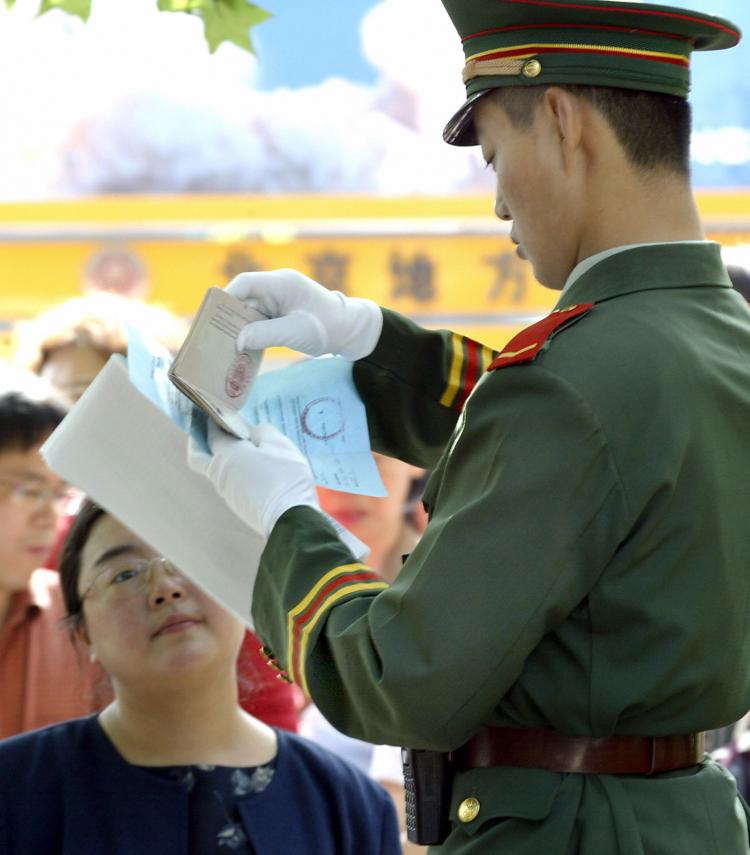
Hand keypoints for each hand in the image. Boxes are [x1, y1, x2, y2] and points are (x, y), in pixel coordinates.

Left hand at [188, 421, 318, 537]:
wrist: (291, 520)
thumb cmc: (284, 477)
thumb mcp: (279, 445)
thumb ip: (263, 432)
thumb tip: (253, 433)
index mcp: (225, 455)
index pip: (209, 433)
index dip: (212, 419)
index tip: (217, 409)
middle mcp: (219, 474)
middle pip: (198, 456)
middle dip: (200, 440)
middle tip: (211, 428)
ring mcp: (227, 493)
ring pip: (216, 470)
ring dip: (223, 456)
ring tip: (244, 445)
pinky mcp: (239, 506)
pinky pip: (231, 482)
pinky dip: (236, 470)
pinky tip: (256, 467)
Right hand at [225, 269, 382, 359]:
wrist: (349, 330)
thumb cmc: (327, 326)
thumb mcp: (296, 332)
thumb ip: (265, 334)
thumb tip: (237, 340)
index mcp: (281, 283)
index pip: (245, 283)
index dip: (226, 297)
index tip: (212, 316)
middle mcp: (277, 288)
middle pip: (244, 298)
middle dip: (229, 317)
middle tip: (212, 336)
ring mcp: (278, 300)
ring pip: (249, 311)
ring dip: (239, 328)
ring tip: (223, 346)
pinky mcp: (279, 313)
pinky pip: (259, 320)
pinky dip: (250, 333)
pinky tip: (242, 349)